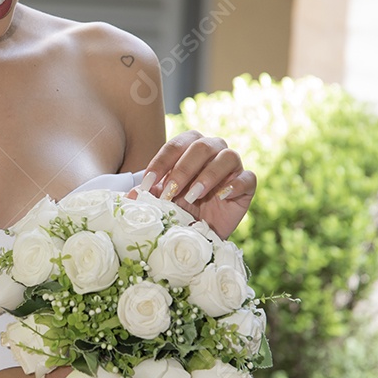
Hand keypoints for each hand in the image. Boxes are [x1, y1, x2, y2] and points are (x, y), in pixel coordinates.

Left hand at [128, 130, 255, 239]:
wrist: (202, 232)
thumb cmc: (180, 210)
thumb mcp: (161, 203)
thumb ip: (147, 195)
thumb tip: (130, 197)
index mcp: (189, 146)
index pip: (175, 146)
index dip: (161, 163)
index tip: (148, 185)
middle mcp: (213, 149)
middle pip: (201, 146)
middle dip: (183, 170)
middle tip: (171, 194)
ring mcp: (232, 166)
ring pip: (228, 156)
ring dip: (208, 176)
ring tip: (193, 196)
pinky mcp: (247, 184)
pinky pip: (248, 177)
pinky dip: (234, 185)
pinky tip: (221, 197)